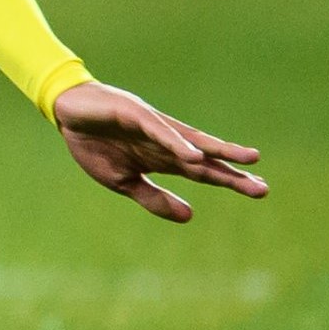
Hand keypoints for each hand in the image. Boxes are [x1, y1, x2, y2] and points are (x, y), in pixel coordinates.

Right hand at [52, 81, 266, 221]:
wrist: (66, 113)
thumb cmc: (93, 144)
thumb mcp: (123, 182)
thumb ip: (155, 198)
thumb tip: (190, 216)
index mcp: (163, 158)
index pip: (203, 172)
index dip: (229, 181)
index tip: (258, 190)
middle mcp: (166, 142)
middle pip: (206, 159)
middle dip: (234, 173)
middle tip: (262, 189)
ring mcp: (154, 127)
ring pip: (193, 141)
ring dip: (220, 151)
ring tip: (248, 159)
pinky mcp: (136, 115)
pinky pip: (161, 132)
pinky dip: (178, 144)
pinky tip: (195, 156)